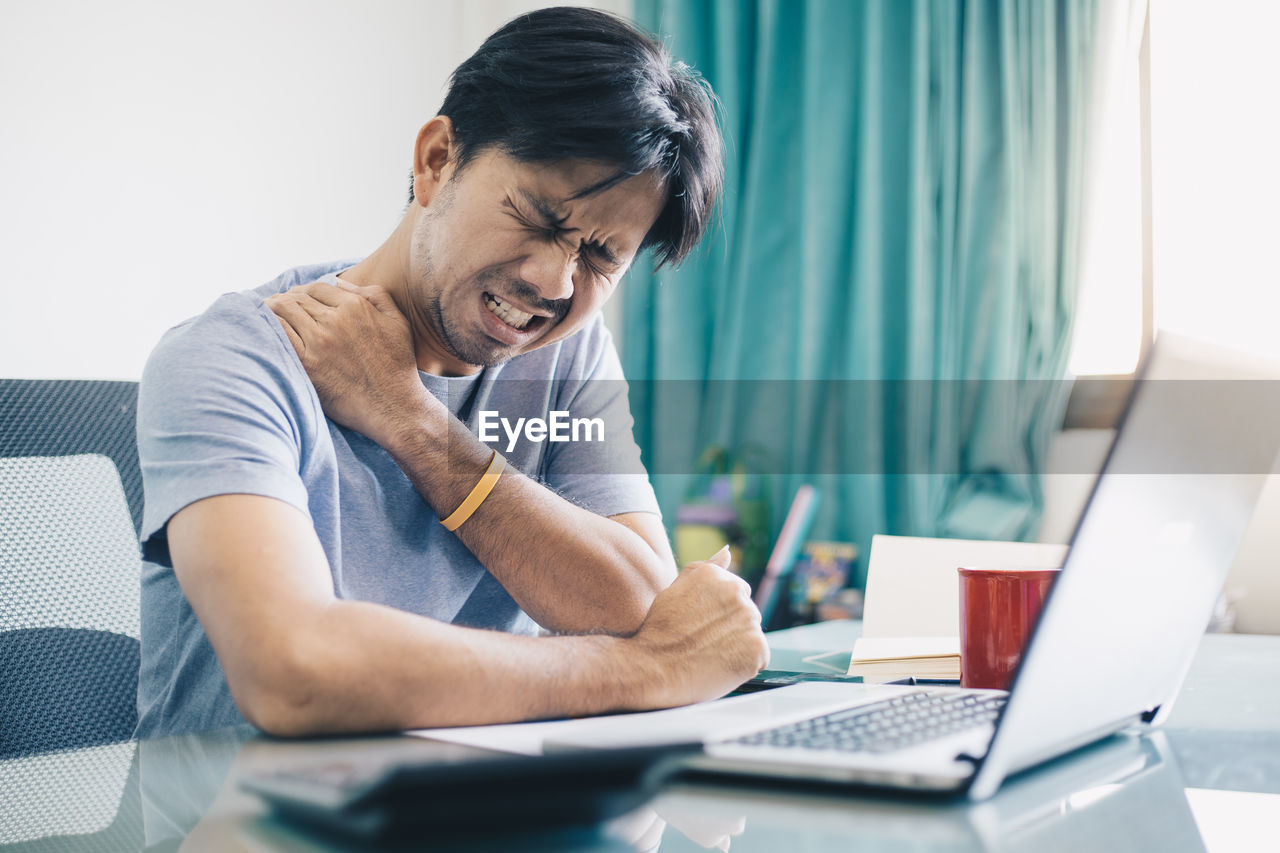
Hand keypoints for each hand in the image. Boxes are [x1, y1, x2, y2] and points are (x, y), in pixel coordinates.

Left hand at [266, 280, 428, 446]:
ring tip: (266, 313)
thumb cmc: (398, 367)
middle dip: (285, 298)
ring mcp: (319, 342)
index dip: (303, 291)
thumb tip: (343, 284)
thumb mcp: (398, 322)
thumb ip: (375, 295)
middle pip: (297, 298)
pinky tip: (265, 329)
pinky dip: (269, 326)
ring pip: (284, 311)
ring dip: (272, 309)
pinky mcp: (307, 364)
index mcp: (355, 307)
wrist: (394, 406)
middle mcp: (335, 320)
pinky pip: (279, 334)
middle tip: (276, 306)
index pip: (317, 288)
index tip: (297, 298)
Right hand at [630, 547, 769, 707]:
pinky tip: (721, 667)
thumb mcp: (675, 590)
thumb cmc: (660, 632)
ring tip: (711, 655)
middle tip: (705, 643)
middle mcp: (736, 592)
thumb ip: (705, 568)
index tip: (703, 627)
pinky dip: (745, 666)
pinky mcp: (757, 646)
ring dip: (739, 646)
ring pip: (753, 634)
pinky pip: (759, 658)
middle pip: (747, 612)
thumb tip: (728, 552)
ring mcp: (749, 619)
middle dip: (732, 628)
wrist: (655, 668)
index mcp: (717, 576)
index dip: (720, 615)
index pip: (737, 592)